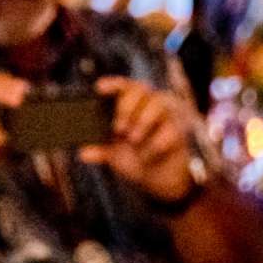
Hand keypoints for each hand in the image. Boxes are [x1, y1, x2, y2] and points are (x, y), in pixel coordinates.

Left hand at [80, 76, 195, 203]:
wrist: (160, 178)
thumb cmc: (136, 157)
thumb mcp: (115, 155)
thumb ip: (100, 151)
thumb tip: (82, 153)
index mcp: (134, 104)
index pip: (124, 85)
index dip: (112, 84)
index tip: (98, 88)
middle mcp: (151, 104)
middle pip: (140, 89)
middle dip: (126, 107)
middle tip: (118, 128)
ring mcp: (168, 116)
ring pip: (158, 104)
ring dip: (142, 121)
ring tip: (133, 140)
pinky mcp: (180, 131)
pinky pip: (169, 131)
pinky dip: (154, 145)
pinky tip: (146, 156)